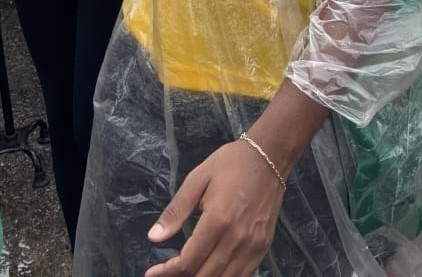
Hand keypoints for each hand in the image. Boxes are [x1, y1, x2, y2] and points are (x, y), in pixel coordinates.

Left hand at [145, 141, 283, 276]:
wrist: (269, 156)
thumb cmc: (231, 164)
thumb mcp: (198, 178)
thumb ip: (176, 210)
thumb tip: (154, 237)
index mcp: (217, 221)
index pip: (188, 262)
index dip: (167, 273)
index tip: (152, 273)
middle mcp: (236, 239)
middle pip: (204, 276)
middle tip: (167, 273)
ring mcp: (252, 246)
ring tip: (188, 273)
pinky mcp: (263, 247)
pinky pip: (242, 276)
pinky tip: (211, 271)